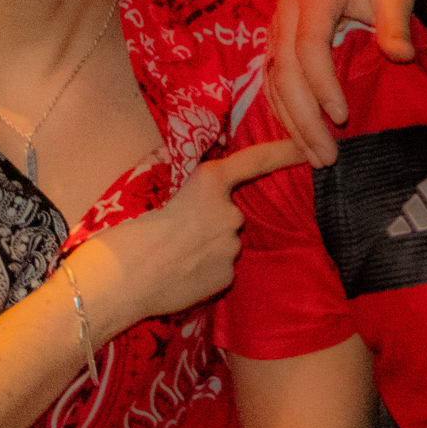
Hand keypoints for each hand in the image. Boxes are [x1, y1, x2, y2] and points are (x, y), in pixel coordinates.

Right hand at [82, 139, 305, 326]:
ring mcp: (232, 246)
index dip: (282, 151)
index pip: (255, 160)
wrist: (120, 279)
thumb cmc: (128, 232)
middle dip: (212, 221)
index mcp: (210, 182)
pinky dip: (205, 271)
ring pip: (225, 244)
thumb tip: (202, 201)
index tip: (306, 148)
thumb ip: (192, 193)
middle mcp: (230, 212)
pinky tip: (179, 276)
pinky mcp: (228, 276)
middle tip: (176, 233)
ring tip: (172, 257)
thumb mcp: (160, 195)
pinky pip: (221, 269)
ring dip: (207, 247)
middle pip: (230, 214)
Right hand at [268, 0, 426, 167]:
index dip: (322, 83)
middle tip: (326, 156)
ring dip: (291, 122)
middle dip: (303, 117)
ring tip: (315, 157)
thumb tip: (401, 56)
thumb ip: (395, 18)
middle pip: (286, 70)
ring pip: (274, 80)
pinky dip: (284, 111)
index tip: (342, 115)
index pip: (309, 44)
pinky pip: (273, 81)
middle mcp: (286, 10)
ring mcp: (277, 26)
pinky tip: (299, 139)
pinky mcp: (277, 41)